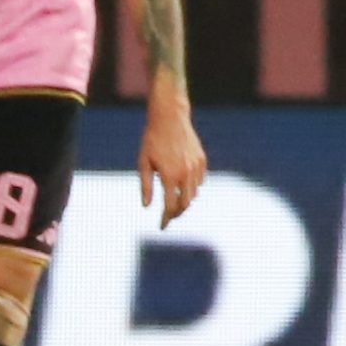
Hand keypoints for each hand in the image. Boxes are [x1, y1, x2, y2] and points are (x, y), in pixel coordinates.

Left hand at [137, 104, 205, 229]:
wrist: (170, 118)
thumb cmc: (152, 140)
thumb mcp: (143, 163)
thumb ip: (146, 186)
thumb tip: (147, 206)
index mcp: (170, 176)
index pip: (170, 206)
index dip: (166, 219)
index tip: (162, 227)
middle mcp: (186, 173)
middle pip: (185, 203)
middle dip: (177, 213)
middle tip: (168, 217)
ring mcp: (196, 167)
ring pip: (194, 193)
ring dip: (185, 201)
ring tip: (175, 202)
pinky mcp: (202, 160)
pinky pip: (200, 181)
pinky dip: (192, 187)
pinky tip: (184, 186)